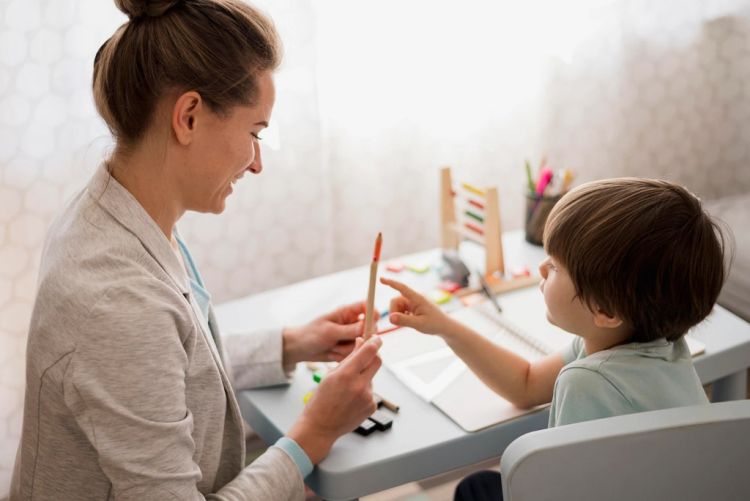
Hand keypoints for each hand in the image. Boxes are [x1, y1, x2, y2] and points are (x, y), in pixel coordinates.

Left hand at [282, 301, 378, 367]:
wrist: (300, 349)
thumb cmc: (311, 334)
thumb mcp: (329, 331)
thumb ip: (349, 330)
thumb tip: (366, 327)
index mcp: (347, 312)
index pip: (367, 307)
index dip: (373, 314)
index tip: (372, 324)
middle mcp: (352, 323)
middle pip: (370, 328)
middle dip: (360, 338)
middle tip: (347, 341)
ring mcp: (351, 337)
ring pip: (363, 344)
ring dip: (347, 349)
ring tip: (332, 347)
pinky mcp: (349, 349)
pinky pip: (355, 354)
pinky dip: (344, 356)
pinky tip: (332, 353)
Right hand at [287, 336, 381, 463]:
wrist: (320, 427)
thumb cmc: (321, 400)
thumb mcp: (330, 375)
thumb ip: (349, 358)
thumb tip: (362, 343)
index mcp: (346, 375)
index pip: (368, 351)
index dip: (374, 342)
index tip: (376, 338)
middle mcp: (360, 386)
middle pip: (377, 362)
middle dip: (373, 356)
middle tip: (366, 355)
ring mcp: (368, 398)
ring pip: (371, 378)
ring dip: (364, 377)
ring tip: (347, 390)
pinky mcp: (372, 407)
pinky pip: (371, 392)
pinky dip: (363, 391)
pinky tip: (351, 400)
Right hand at [380, 277, 454, 335]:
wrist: (444, 327)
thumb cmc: (435, 324)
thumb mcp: (419, 324)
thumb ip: (404, 321)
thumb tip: (390, 318)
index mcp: (418, 298)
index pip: (402, 288)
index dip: (391, 283)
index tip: (381, 279)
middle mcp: (414, 298)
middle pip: (395, 300)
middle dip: (394, 311)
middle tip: (401, 323)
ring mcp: (413, 302)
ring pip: (396, 306)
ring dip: (398, 315)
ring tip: (409, 322)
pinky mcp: (412, 306)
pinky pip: (400, 309)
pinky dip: (401, 316)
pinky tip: (411, 321)